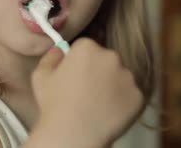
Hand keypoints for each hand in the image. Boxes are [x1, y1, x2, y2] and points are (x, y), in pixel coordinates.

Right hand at [29, 38, 143, 147]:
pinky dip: (123, 102)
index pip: (86, 47)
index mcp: (88, 48)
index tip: (75, 76)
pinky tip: (108, 113)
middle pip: (106, 59)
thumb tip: (60, 50)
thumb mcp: (41, 76)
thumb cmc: (55, 105)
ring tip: (97, 104)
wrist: (74, 134)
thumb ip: (51, 57)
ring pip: (121, 77)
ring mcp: (128, 76)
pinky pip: (131, 95)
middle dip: (99, 71)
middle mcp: (111, 56)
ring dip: (112, 86)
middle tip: (87, 91)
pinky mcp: (138, 95)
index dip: (79, 62)